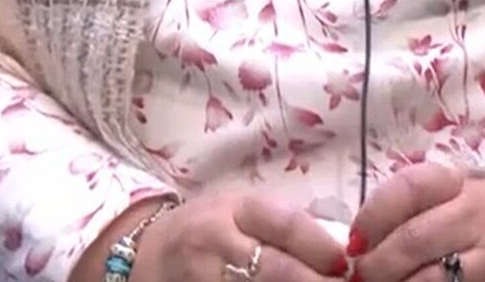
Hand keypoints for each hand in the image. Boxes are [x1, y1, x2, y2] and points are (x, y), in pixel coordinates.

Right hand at [128, 189, 348, 281]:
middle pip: (277, 271)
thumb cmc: (202, 231)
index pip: (287, 225)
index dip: (322, 248)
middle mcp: (216, 244)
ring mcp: (202, 280)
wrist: (139, 257)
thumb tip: (340, 253)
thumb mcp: (236, 212)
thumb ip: (280, 227)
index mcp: (233, 210)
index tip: (345, 267)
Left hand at [347, 164, 484, 281]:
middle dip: (376, 265)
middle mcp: (482, 214)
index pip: (408, 189)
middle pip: (414, 240)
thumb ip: (413, 204)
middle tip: (360, 275)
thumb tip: (359, 240)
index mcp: (464, 181)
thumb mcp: (457, 188)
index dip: (372, 216)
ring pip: (434, 281)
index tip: (354, 241)